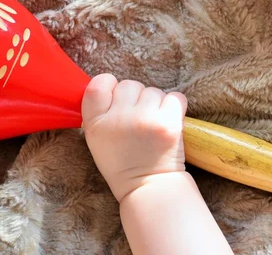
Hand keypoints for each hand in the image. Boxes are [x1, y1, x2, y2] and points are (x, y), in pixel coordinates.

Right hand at [81, 73, 187, 201]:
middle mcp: (118, 119)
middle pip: (128, 85)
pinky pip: (174, 97)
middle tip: (137, 120)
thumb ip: (98, 112)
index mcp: (96, 123)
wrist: (149, 188)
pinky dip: (174, 107)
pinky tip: (166, 122)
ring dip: (155, 103)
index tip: (116, 98)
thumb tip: (111, 86)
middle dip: (135, 98)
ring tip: (152, 126)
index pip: (98, 84)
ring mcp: (145, 119)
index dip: (109, 86)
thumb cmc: (122, 162)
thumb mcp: (96, 139)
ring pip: (152, 91)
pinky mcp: (169, 123)